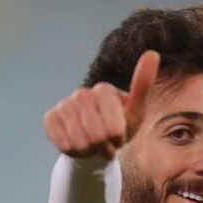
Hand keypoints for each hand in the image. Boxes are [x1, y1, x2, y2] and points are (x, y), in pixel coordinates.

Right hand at [43, 50, 159, 159]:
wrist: (95, 143)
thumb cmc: (120, 127)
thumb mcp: (136, 110)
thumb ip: (142, 84)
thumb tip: (153, 53)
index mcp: (103, 90)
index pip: (113, 124)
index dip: (117, 137)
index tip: (119, 138)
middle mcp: (81, 94)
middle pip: (96, 134)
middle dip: (102, 146)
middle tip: (105, 144)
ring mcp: (64, 105)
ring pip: (77, 139)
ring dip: (88, 150)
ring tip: (92, 146)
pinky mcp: (50, 118)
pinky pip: (60, 139)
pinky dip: (71, 148)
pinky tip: (76, 146)